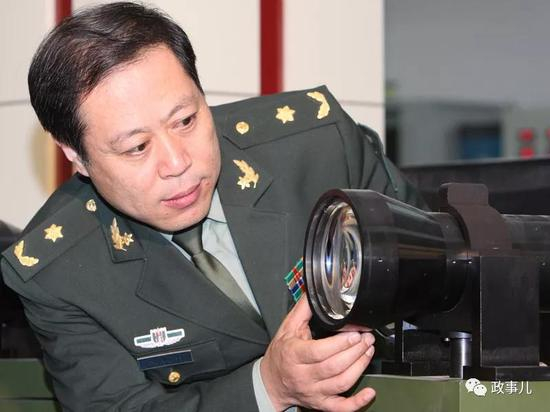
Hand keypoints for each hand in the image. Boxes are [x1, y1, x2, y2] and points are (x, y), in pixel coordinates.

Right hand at [260, 296, 375, 410]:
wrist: (271, 382)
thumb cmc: (281, 353)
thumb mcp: (287, 327)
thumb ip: (303, 310)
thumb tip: (317, 292)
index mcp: (294, 354)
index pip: (319, 351)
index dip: (340, 343)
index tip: (355, 333)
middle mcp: (303, 375)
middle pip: (334, 366)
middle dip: (355, 352)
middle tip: (367, 338)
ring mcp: (313, 391)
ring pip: (340, 383)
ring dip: (360, 367)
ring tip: (369, 351)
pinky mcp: (321, 403)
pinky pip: (340, 407)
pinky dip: (357, 402)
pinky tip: (369, 393)